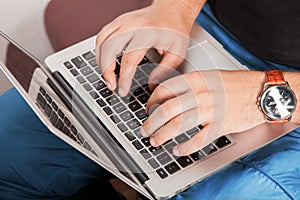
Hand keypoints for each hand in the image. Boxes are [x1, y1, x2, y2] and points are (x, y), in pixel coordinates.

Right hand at [95, 0, 203, 95]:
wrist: (172, 9)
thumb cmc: (175, 29)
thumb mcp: (178, 52)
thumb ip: (164, 70)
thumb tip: (151, 85)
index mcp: (147, 33)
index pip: (129, 59)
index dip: (123, 78)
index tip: (122, 90)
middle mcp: (132, 25)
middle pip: (109, 48)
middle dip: (106, 71)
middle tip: (111, 85)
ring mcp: (123, 21)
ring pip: (101, 41)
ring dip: (100, 61)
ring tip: (107, 76)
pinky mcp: (118, 21)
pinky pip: (102, 36)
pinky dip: (99, 51)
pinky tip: (104, 62)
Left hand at [141, 70, 265, 155]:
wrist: (260, 92)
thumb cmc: (235, 85)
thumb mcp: (208, 77)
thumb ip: (189, 86)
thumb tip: (167, 98)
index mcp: (195, 79)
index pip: (164, 90)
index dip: (151, 102)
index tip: (147, 109)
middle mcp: (199, 94)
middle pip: (165, 110)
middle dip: (150, 122)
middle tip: (144, 129)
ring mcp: (209, 110)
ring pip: (177, 125)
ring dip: (162, 135)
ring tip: (155, 141)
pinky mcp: (218, 126)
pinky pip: (197, 140)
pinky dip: (185, 148)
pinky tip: (178, 150)